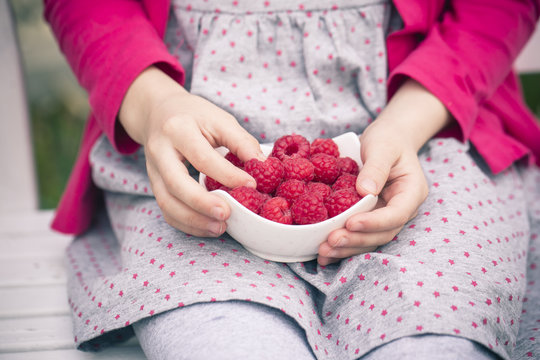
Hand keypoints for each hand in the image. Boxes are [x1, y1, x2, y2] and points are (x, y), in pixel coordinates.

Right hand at [119, 66, 264, 236]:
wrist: (158, 112)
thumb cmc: (195, 116)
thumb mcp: (220, 119)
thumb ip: (241, 142)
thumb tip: (263, 166)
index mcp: (178, 129)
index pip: (202, 157)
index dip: (227, 174)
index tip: (251, 186)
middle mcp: (160, 151)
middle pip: (176, 183)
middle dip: (202, 204)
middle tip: (227, 215)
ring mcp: (153, 170)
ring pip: (167, 202)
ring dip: (194, 220)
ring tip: (220, 228)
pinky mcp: (154, 185)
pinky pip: (166, 211)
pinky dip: (187, 224)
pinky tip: (208, 227)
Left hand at [317, 79, 451, 264]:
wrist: (387, 140)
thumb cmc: (388, 140)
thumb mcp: (383, 146)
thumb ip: (376, 167)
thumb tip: (365, 191)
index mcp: (411, 192)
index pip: (396, 215)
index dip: (374, 223)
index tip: (351, 223)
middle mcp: (400, 210)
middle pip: (382, 233)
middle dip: (356, 240)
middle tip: (330, 242)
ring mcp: (385, 217)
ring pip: (369, 240)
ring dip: (346, 249)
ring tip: (323, 252)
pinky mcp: (369, 219)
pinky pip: (358, 236)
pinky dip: (342, 247)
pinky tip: (322, 255)